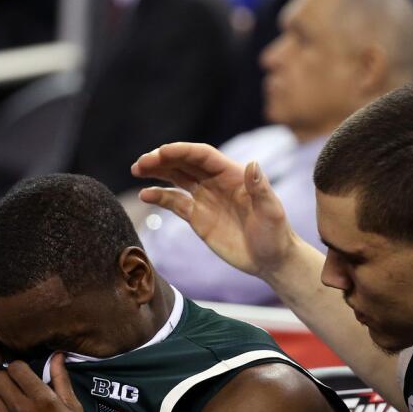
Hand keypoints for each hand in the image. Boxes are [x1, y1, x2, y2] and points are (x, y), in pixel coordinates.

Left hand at [0, 356, 94, 411]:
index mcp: (42, 398)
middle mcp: (21, 410)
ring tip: (10, 401)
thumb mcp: (73, 408)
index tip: (24, 374)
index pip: (15, 367)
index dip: (19, 368)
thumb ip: (61, 379)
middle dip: (5, 378)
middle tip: (14, 385)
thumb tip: (57, 355)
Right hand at [131, 144, 294, 278]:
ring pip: (176, 178)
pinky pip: (175, 202)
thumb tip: (252, 164)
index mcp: (232, 175)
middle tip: (141, 163)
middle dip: (163, 159)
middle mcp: (216, 182)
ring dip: (157, 172)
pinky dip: (159, 196)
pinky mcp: (197, 217)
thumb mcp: (271, 211)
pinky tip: (145, 195)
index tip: (161, 152)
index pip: (202, 156)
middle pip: (185, 163)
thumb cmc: (276, 234)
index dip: (182, 151)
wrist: (271, 259)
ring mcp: (205, 198)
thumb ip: (260, 189)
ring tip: (137, 169)